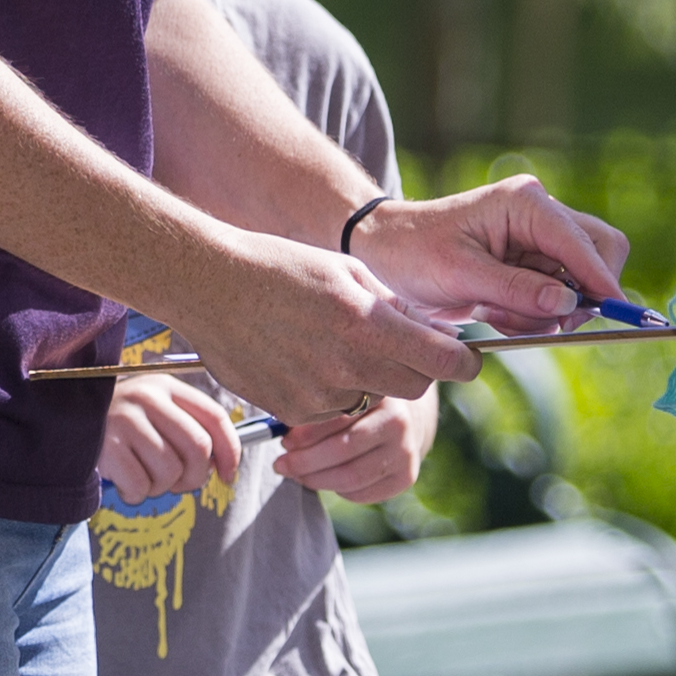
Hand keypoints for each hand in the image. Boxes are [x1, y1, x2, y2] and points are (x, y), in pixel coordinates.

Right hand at [97, 368, 241, 501]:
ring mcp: (126, 420)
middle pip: (198, 448)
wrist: (62, 420)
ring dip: (161, 487)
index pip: (215, 418)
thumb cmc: (117, 425)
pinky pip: (141, 486)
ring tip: (143, 477)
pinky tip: (124, 482)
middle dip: (195, 477)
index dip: (230, 452)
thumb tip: (221, 465)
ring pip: (171, 471)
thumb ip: (185, 428)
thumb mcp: (152, 411)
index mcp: (166, 386)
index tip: (228, 476)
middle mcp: (148, 398)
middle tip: (179, 484)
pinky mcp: (107, 445)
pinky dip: (136, 494)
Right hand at [163, 230, 474, 433]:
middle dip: (418, 371)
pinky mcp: (290, 409)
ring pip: (368, 399)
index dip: (463, 363)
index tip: (466, 360)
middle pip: (413, 388)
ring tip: (333, 342)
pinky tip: (303, 356)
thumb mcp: (346, 271)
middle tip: (405, 348)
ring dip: (366, 379)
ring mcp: (317, 393)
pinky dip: (329, 389)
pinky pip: (330, 408)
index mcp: (366, 323)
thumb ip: (391, 305)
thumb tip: (425, 331)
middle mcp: (346, 365)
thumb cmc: (280, 266)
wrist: (209, 284)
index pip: (441, 361)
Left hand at [271, 386, 432, 506]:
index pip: (338, 419)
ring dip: (316, 479)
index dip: (307, 434)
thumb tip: (281, 433)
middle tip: (281, 464)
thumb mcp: (347, 395)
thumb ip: (320, 409)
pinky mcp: (406, 477)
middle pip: (342, 450)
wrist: (408, 419)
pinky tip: (324, 478)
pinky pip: (360, 493)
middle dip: (305, 461)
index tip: (285, 442)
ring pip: (350, 477)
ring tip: (296, 473)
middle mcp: (398, 423)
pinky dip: (336, 489)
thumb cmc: (363, 406)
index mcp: (380, 395)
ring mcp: (405, 453)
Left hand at [352, 176, 631, 319]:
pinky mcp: (533, 261)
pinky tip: (493, 312)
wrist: (386, 251)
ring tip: (494, 314)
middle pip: (599, 253)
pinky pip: (556, 296)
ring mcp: (540, 237)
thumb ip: (517, 289)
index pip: (583, 242)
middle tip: (550, 325)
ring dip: (546, 311)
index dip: (602, 280)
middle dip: (580, 297)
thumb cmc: (415, 253)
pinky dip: (534, 315)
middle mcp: (541, 213)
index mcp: (526, 203)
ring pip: (579, 282)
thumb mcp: (461, 275)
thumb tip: (570, 304)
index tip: (616, 315)